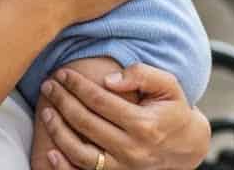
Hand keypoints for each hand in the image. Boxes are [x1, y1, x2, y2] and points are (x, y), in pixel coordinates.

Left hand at [39, 64, 210, 169]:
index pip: (100, 101)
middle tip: (48, 86)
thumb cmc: (173, 110)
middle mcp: (132, 149)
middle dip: (62, 101)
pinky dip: (64, 166)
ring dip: (58, 131)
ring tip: (46, 111)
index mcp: (144, 124)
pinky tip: (51, 151)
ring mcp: (124, 168)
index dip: (78, 86)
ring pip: (80, 153)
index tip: (63, 74)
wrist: (187, 147)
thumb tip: (108, 80)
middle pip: (86, 123)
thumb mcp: (168, 85)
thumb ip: (141, 75)